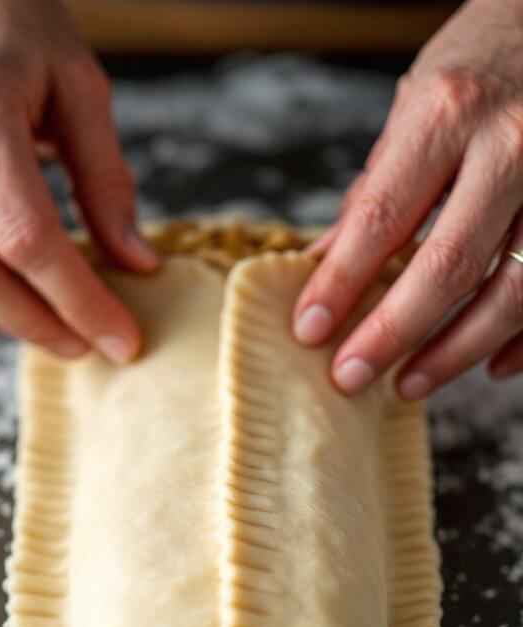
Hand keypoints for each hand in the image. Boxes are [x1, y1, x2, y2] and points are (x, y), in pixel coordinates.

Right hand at [0, 0, 158, 361]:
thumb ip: (106, 179)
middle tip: (89, 344)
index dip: (80, 303)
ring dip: (4, 319)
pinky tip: (14, 294)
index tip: (122, 341)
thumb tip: (136, 264)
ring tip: (57, 322)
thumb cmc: (9, 23)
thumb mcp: (77, 85)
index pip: (30, 240)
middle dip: (40, 326)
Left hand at [293, 0, 522, 395]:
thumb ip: (376, 187)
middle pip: (448, 267)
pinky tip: (488, 366)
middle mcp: (511, 145)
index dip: (341, 283)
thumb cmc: (484, 58)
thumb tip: (324, 263)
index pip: (382, 218)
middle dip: (392, 334)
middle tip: (350, 376)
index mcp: (450, 112)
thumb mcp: (416, 102)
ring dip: (455, 353)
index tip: (310, 330)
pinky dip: (521, 341)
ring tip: (408, 383)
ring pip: (510, 294)